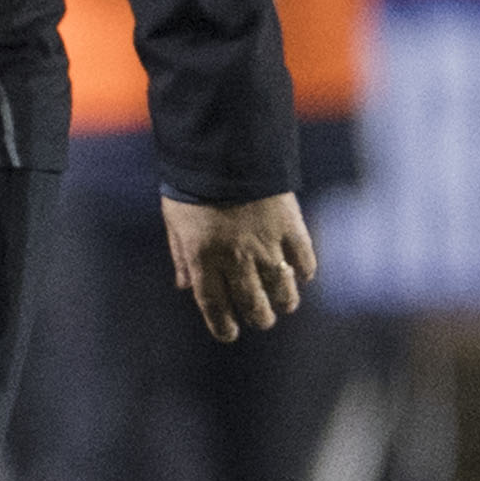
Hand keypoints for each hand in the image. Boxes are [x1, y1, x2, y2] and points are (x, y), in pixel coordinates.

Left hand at [161, 190, 315, 341]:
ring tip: (284, 304)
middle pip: (253, 304)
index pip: (214, 307)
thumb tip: (186, 287)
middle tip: (262, 319)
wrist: (224, 147)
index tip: (230, 333)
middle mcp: (235, 258)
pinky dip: (304, 273)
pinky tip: (300, 275)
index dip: (223, 326)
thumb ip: (181, 256)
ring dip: (284, 301)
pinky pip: (304, 261)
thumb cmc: (192, 184)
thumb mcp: (175, 220)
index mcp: (203, 258)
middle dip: (259, 317)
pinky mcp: (291, 227)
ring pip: (282, 290)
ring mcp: (266, 244)